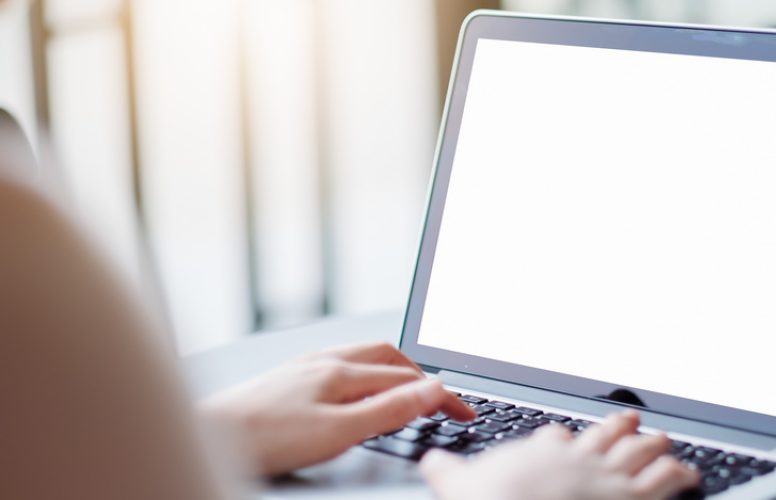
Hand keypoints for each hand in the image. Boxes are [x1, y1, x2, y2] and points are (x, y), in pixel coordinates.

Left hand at [200, 342, 474, 475]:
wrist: (209, 434)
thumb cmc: (266, 438)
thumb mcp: (339, 432)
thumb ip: (389, 410)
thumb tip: (432, 390)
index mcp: (342, 371)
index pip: (408, 379)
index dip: (441, 396)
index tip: (464, 413)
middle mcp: (325, 360)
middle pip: (388, 357)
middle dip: (421, 374)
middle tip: (439, 398)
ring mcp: (304, 365)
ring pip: (363, 356)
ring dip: (393, 369)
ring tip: (405, 388)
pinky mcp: (287, 375)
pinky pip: (340, 362)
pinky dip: (365, 372)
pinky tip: (355, 388)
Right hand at [420, 411, 699, 499]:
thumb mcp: (459, 486)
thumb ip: (445, 472)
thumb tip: (430, 461)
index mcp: (542, 454)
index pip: (554, 439)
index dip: (560, 439)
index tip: (562, 438)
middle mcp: (580, 460)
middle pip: (604, 435)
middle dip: (619, 428)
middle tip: (631, 420)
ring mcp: (610, 478)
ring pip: (639, 451)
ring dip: (653, 445)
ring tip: (664, 439)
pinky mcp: (635, 497)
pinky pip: (665, 480)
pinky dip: (680, 474)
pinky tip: (688, 473)